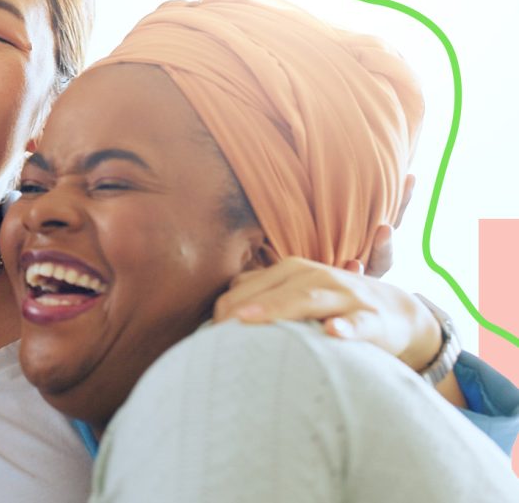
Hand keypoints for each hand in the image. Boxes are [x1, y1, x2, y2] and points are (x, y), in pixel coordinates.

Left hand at [214, 257, 440, 371]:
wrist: (397, 313)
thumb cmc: (332, 306)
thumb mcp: (296, 292)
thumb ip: (261, 294)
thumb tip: (218, 311)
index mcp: (292, 271)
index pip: (250, 285)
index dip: (226, 307)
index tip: (205, 331)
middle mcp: (316, 277)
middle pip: (273, 289)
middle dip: (243, 306)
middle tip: (216, 327)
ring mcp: (345, 296)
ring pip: (308, 299)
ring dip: (278, 308)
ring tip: (249, 320)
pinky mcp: (372, 319)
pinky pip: (358, 323)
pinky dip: (345, 327)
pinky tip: (332, 332)